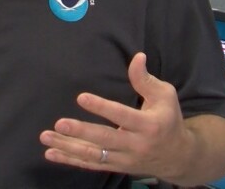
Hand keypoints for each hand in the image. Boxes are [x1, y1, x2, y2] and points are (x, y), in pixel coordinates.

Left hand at [40, 52, 191, 180]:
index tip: (81, 97)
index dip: (101, 107)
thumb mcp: (165, 96)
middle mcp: (136, 144)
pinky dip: (70, 160)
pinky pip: (90, 164)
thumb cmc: (168, 120)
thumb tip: (137, 57)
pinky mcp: (115, 166)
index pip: (122, 115)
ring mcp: (124, 158)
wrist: (179, 157)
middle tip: (59, 123)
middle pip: (105, 139)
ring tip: (46, 137)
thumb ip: (145, 79)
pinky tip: (51, 153)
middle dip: (81, 131)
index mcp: (149, 125)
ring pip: (93, 154)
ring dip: (67, 147)